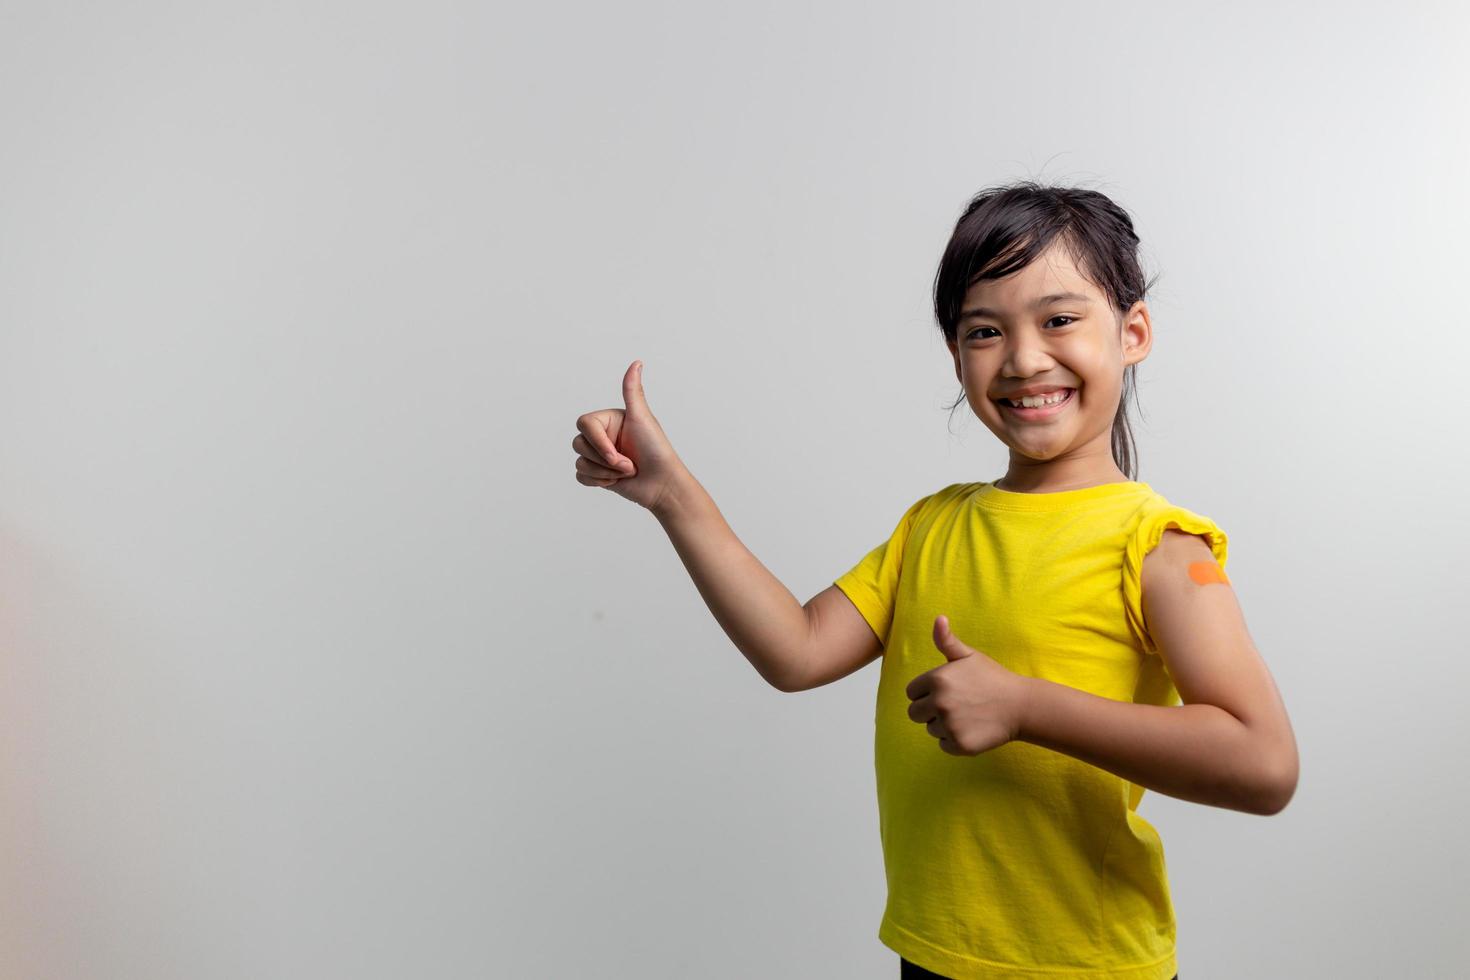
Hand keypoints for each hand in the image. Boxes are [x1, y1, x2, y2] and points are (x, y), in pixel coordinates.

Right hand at [573, 360, 689, 513]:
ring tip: (626, 472)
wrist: (662, 484)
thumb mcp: (642, 418)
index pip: (584, 424)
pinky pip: (581, 476)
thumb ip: (632, 391)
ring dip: (604, 473)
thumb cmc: (656, 450)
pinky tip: (616, 481)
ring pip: (580, 462)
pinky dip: (599, 481)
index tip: (615, 454)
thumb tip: (637, 362)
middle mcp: (602, 435)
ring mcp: (598, 455)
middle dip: (604, 460)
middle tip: (629, 465)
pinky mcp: (596, 474)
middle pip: (578, 444)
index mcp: (608, 420)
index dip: (598, 442)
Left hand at [905, 615, 1029, 755]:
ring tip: (968, 715)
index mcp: (937, 679)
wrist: (1021, 706)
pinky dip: (954, 740)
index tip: (947, 691)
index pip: (912, 692)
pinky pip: (943, 745)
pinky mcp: (959, 744)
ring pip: (930, 729)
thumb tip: (938, 618)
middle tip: (956, 705)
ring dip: (944, 725)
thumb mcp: (970, 655)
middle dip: (930, 710)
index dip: (926, 692)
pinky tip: (972, 728)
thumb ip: (947, 641)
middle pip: (914, 713)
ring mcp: (949, 725)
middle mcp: (939, 702)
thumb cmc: (993, 678)